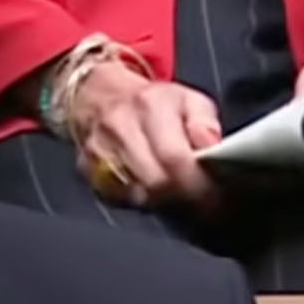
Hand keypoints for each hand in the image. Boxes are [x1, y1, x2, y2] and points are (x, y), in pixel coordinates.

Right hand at [67, 62, 222, 208]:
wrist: (102, 98)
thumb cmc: (152, 104)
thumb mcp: (188, 99)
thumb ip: (205, 122)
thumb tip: (211, 145)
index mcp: (149, 105)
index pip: (175, 157)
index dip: (198, 184)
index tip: (215, 197)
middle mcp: (119, 127)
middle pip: (155, 182)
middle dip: (184, 199)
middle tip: (203, 205)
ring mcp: (99, 151)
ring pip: (138, 196)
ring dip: (164, 204)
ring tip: (182, 200)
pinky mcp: (88, 172)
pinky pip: (120, 200)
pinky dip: (142, 203)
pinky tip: (157, 197)